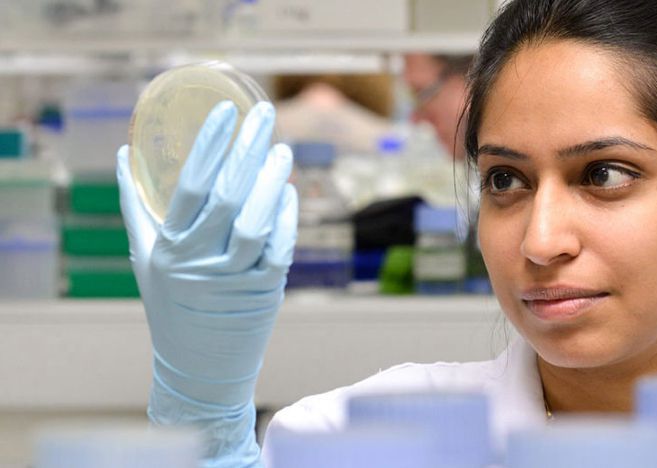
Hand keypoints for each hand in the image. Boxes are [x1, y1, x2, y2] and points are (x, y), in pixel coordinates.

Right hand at [117, 100, 296, 466]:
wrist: (199, 366)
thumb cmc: (170, 304)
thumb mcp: (146, 257)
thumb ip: (136, 206)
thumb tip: (124, 152)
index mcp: (169, 249)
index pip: (191, 187)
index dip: (210, 145)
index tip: (226, 110)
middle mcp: (200, 264)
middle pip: (228, 196)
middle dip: (249, 149)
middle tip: (266, 115)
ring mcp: (234, 280)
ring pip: (258, 222)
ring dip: (273, 182)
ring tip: (283, 150)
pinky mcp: (264, 293)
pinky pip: (280, 248)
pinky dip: (287, 217)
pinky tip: (290, 191)